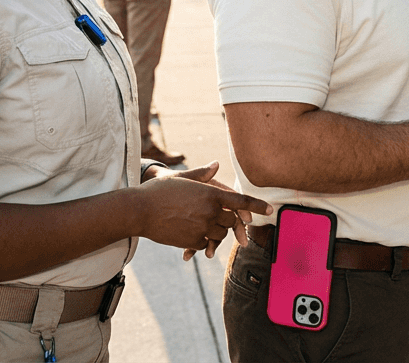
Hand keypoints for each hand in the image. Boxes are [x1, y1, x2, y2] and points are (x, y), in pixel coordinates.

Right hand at [136, 161, 271, 258]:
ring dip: (216, 232)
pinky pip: (206, 244)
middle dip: (229, 222)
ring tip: (200, 225)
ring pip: (220, 234)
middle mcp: (210, 210)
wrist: (139, 211)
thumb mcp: (181, 178)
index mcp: (210, 193)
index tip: (270, 210)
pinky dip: (202, 241)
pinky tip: (189, 233)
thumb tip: (216, 164)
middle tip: (218, 220)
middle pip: (232, 221)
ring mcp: (202, 227)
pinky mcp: (192, 241)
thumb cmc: (158, 191)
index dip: (257, 206)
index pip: (241, 200)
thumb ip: (201, 174)